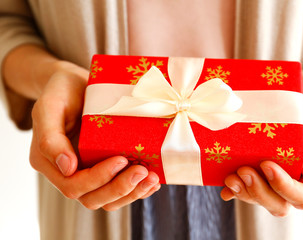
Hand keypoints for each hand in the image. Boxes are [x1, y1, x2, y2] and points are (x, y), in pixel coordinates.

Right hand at [30, 62, 160, 210]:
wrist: (76, 83)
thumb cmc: (62, 90)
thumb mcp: (50, 106)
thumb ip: (50, 138)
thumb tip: (67, 168)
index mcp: (49, 161)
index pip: (73, 185)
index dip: (98, 178)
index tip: (121, 159)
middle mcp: (68, 172)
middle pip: (93, 198)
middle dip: (119, 188)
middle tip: (142, 171)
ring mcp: (88, 171)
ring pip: (108, 199)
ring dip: (132, 193)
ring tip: (152, 179)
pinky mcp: (105, 166)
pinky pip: (119, 188)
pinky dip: (136, 189)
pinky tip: (153, 180)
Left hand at [221, 60, 302, 216]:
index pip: (301, 196)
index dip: (283, 187)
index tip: (267, 164)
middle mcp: (295, 175)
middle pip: (278, 203)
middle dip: (259, 192)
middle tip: (243, 171)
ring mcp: (276, 170)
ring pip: (259, 196)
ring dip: (243, 191)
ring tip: (230, 176)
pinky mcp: (259, 161)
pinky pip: (246, 183)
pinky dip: (234, 187)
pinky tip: (223, 179)